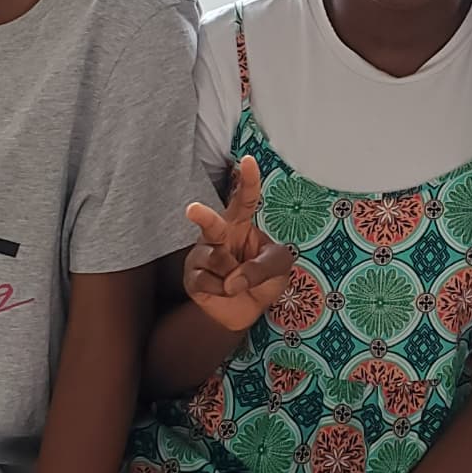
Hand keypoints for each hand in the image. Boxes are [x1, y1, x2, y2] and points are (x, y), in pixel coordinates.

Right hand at [183, 156, 298, 334]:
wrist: (246, 312)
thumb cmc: (264, 280)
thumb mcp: (279, 268)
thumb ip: (264, 267)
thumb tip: (232, 279)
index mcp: (241, 224)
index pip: (245, 199)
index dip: (248, 181)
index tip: (248, 161)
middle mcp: (218, 235)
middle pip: (212, 223)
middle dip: (203, 217)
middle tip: (193, 210)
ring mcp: (202, 254)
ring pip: (216, 258)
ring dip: (232, 275)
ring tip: (235, 282)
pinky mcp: (192, 277)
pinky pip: (207, 281)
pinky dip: (222, 290)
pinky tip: (223, 290)